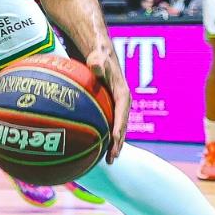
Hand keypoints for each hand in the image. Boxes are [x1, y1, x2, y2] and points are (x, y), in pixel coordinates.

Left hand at [82, 41, 129, 162]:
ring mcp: (114, 107)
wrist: (99, 54)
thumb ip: (97, 64)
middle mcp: (121, 104)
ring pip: (115, 129)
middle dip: (117, 144)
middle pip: (121, 127)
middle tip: (111, 159)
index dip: (119, 130)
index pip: (122, 116)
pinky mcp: (107, 108)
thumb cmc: (98, 57)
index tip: (114, 143)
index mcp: (123, 96)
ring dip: (112, 144)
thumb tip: (95, 66)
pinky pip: (106, 125)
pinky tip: (92, 148)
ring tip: (106, 160)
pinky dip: (102, 137)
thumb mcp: (98, 59)